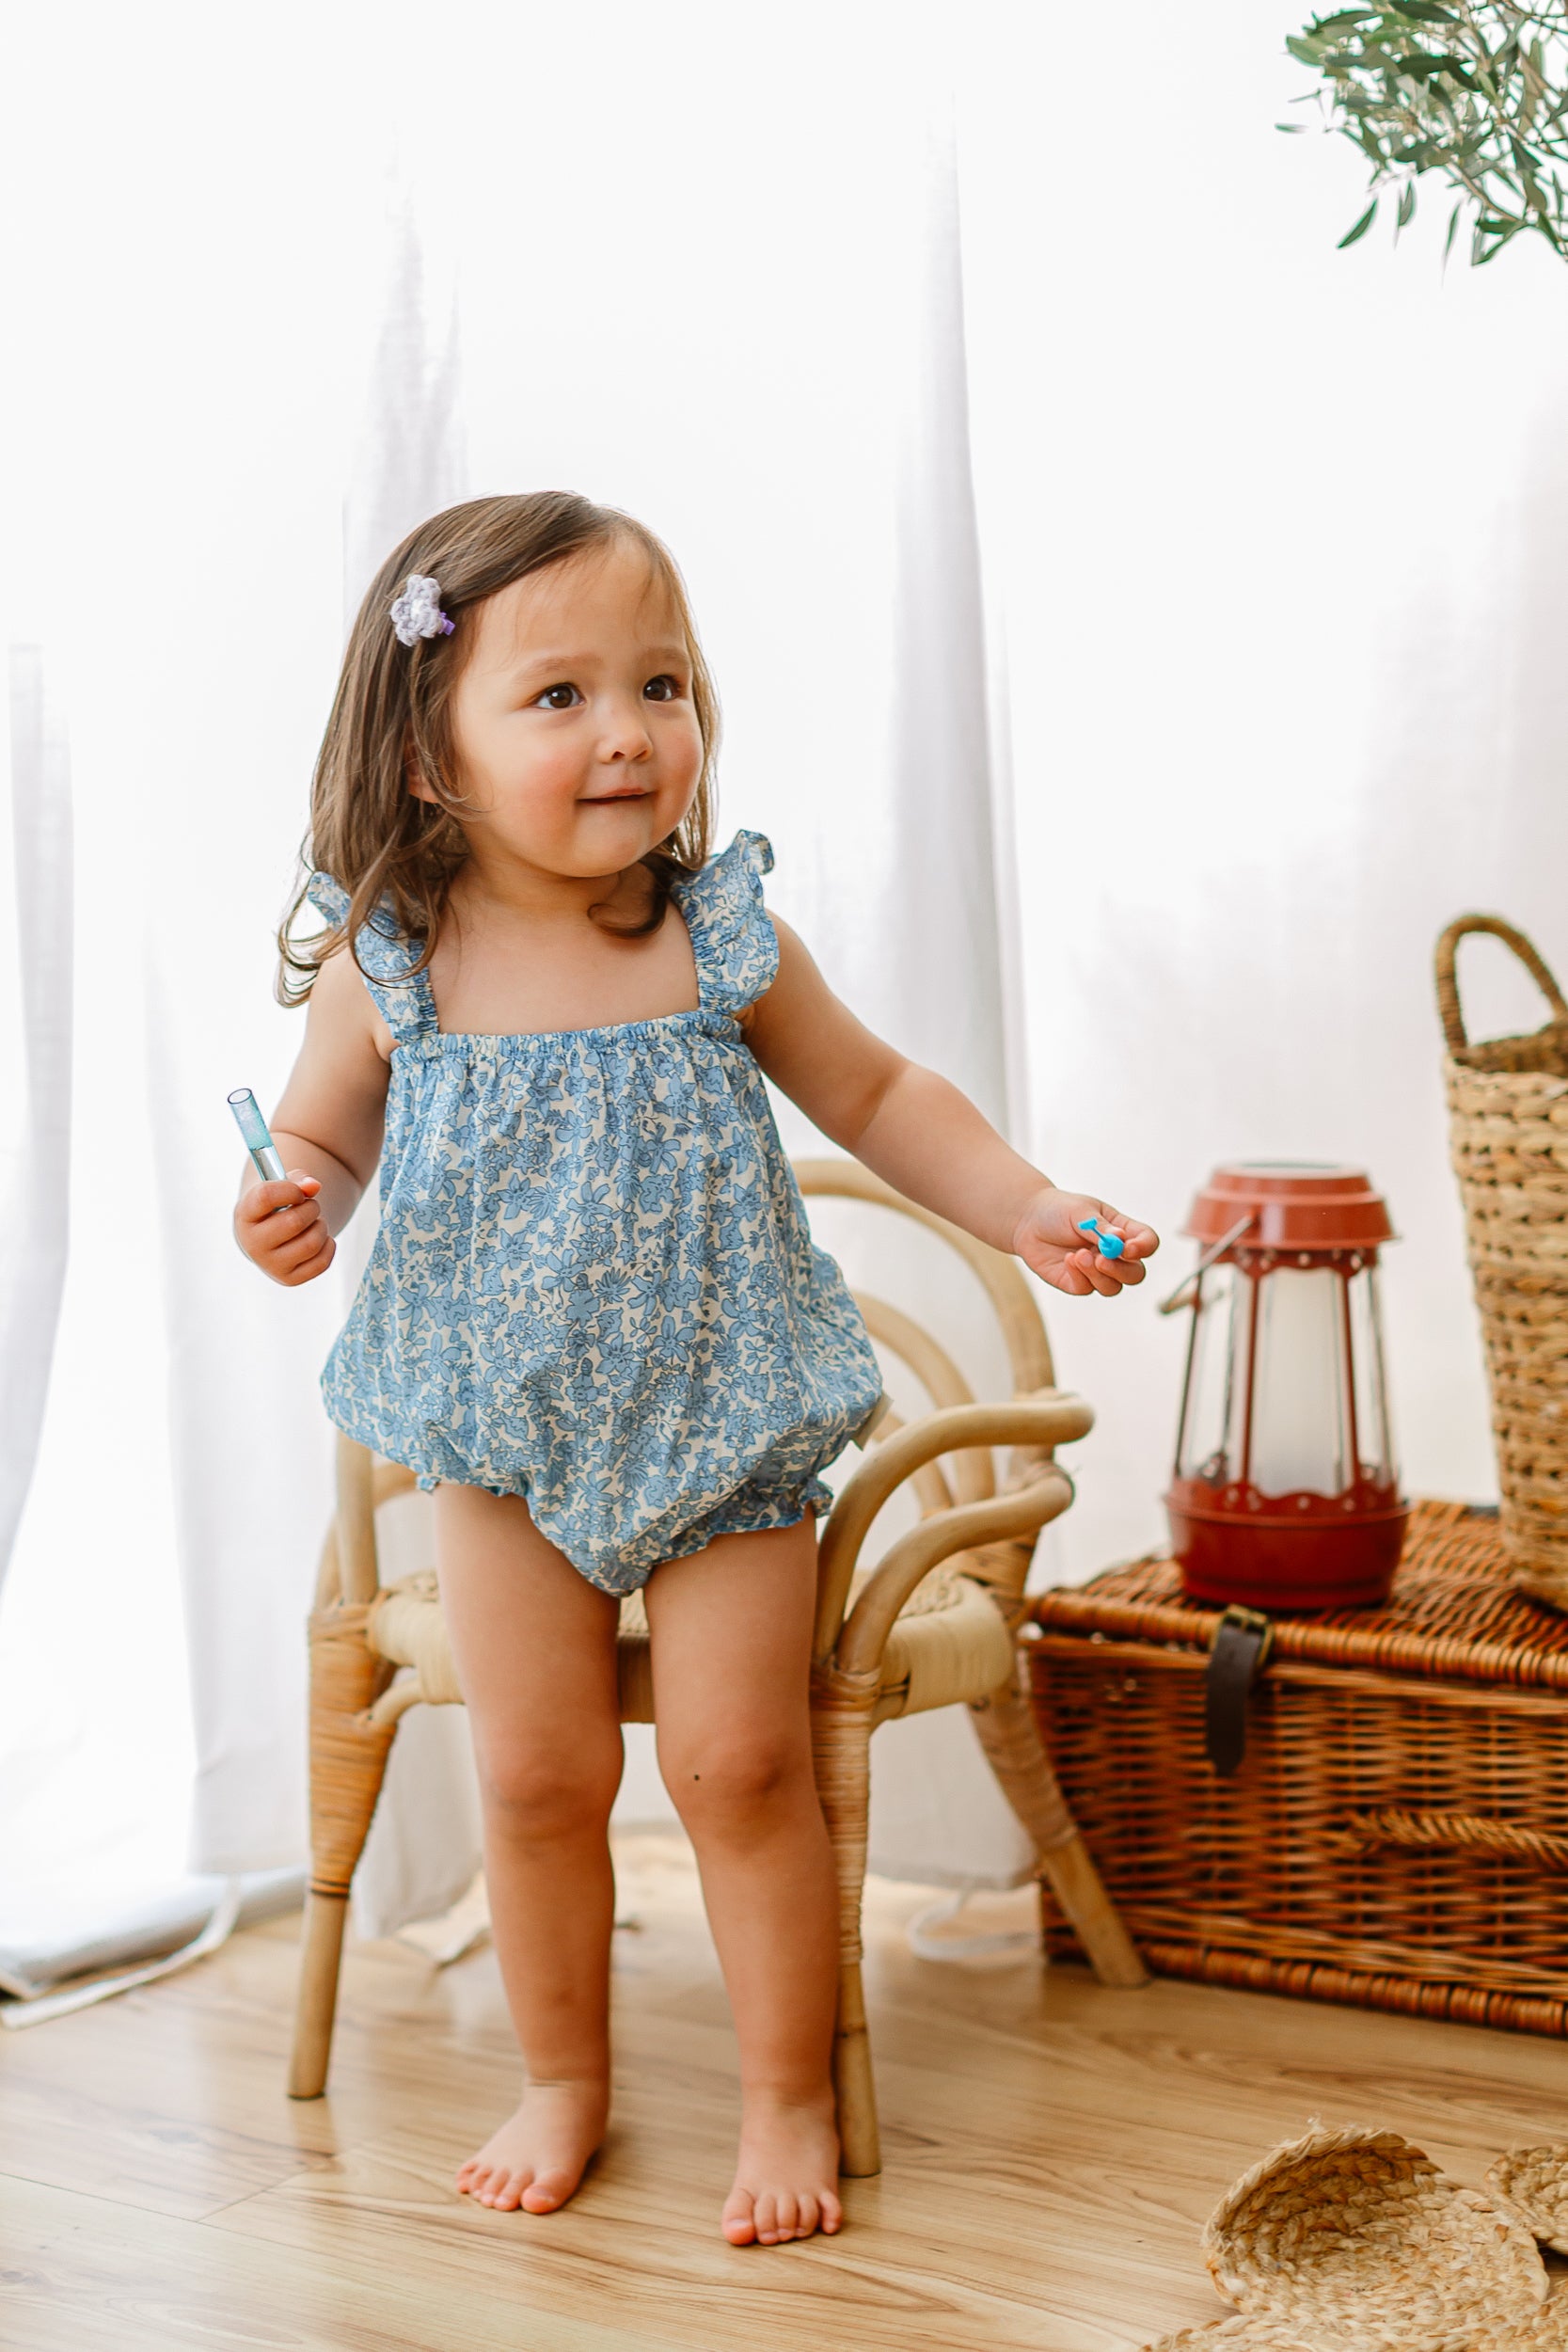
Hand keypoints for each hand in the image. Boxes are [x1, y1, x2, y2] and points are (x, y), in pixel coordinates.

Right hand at [233, 1171, 336, 1286]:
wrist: (269, 1238)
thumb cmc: (276, 1208)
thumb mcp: (281, 1188)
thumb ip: (298, 1180)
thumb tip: (314, 1186)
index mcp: (245, 1215)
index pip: (266, 1197)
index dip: (290, 1189)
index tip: (299, 1192)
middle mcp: (253, 1244)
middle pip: (294, 1222)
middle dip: (312, 1208)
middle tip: (311, 1206)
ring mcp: (270, 1265)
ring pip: (311, 1243)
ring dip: (322, 1227)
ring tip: (315, 1223)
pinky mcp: (289, 1279)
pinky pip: (322, 1262)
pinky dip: (328, 1245)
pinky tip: (318, 1239)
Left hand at [1011, 1187, 1158, 1297]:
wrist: (1028, 1221)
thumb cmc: (1059, 1211)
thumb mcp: (1081, 1212)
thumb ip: (1101, 1228)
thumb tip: (1120, 1239)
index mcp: (1123, 1231)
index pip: (1147, 1243)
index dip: (1144, 1248)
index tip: (1128, 1248)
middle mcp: (1114, 1254)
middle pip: (1135, 1273)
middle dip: (1121, 1270)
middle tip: (1102, 1260)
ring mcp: (1097, 1271)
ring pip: (1113, 1287)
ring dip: (1098, 1275)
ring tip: (1078, 1256)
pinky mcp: (1078, 1283)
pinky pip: (1087, 1288)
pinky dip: (1079, 1276)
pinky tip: (1067, 1260)